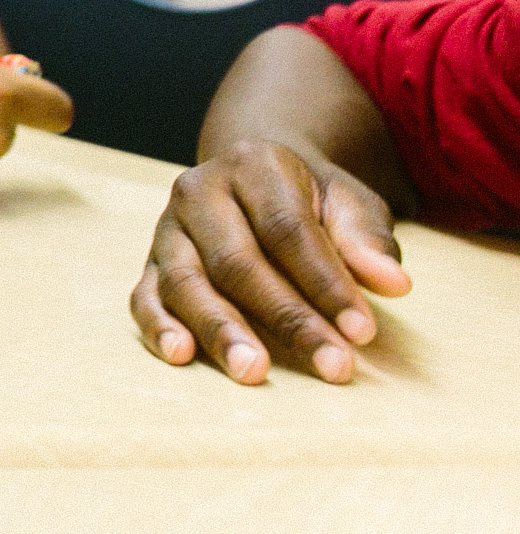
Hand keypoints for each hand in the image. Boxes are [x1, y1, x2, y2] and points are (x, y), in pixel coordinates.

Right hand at [130, 139, 411, 383]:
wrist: (250, 177)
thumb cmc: (307, 200)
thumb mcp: (347, 203)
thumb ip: (366, 239)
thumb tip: (392, 282)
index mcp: (252, 165)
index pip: (288, 229)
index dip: (326, 283)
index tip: (362, 332)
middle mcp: (199, 191)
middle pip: (237, 260)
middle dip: (287, 318)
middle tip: (332, 365)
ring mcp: (168, 228)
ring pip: (186, 281)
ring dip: (220, 329)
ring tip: (253, 371)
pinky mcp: (149, 262)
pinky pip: (144, 295)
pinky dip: (158, 325)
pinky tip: (180, 354)